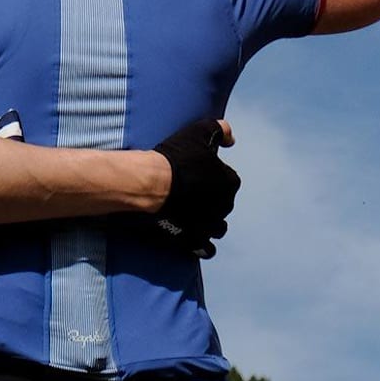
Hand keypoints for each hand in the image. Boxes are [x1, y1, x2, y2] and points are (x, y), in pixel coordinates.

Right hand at [150, 118, 238, 257]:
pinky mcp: (194, 241)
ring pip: (217, 228)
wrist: (148, 186)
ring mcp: (209, 226)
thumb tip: (231, 139)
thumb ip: (221, 130)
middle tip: (189, 193)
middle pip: (222, 205)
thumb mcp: (200, 132)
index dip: (212, 177)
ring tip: (191, 215)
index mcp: (229, 183)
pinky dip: (202, 245)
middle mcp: (224, 207)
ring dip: (209, 223)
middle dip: (210, 201)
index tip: (195, 175)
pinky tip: (191, 235)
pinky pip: (207, 249)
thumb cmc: (173, 158)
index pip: (227, 181)